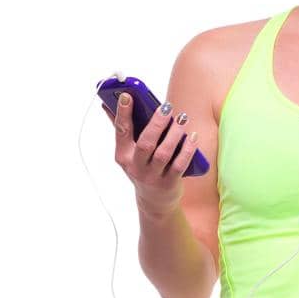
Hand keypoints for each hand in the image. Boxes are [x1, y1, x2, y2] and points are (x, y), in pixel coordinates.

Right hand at [101, 91, 197, 210]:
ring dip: (174, 134)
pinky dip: (187, 150)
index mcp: (123, 156)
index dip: (123, 113)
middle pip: (146, 143)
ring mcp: (152, 177)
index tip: (128, 95)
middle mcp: (136, 167)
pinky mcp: (169, 183)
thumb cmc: (142, 168)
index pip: (121, 132)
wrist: (154, 202)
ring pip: (164, 153)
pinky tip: (192, 136)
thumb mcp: (128, 152)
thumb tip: (106, 104)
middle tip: (167, 107)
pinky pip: (179, 165)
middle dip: (156, 123)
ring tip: (182, 118)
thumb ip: (121, 128)